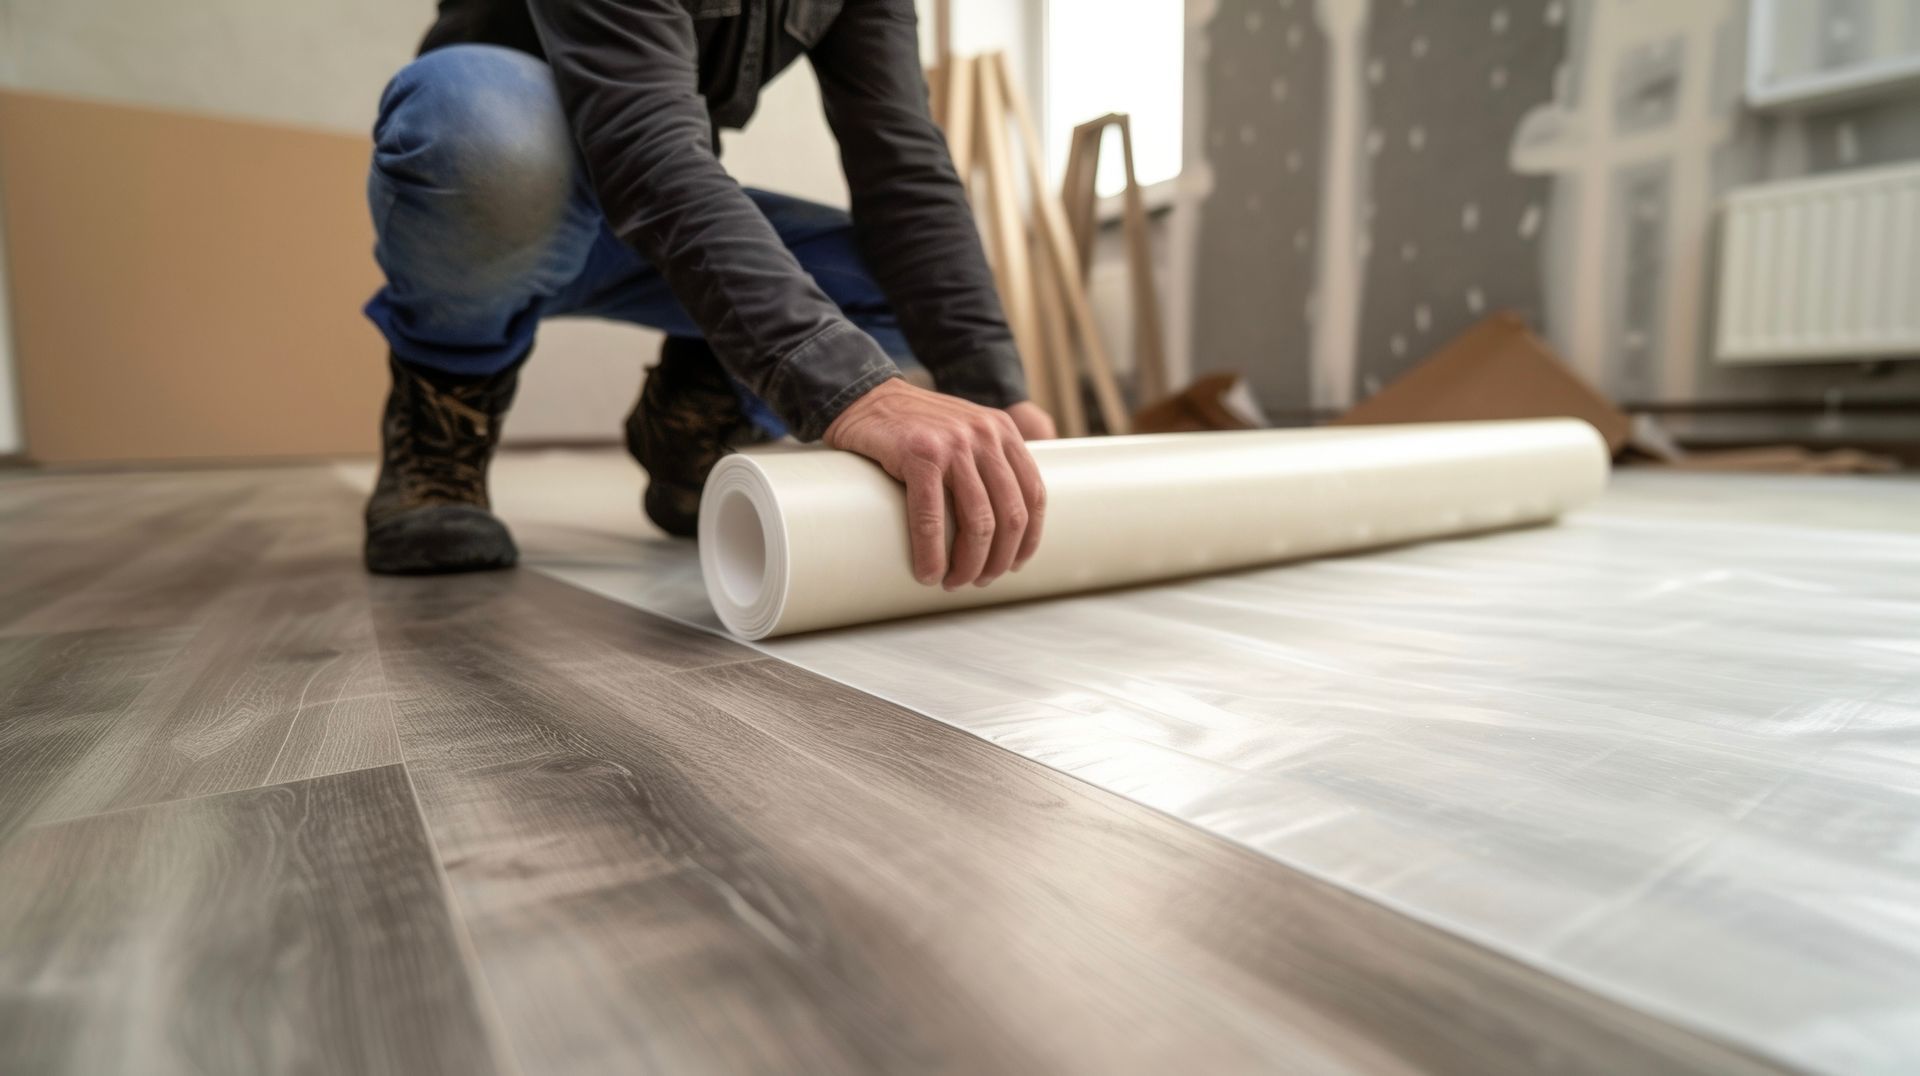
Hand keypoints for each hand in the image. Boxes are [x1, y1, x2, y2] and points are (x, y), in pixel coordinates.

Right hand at [824, 379, 1047, 588]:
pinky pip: (932, 517)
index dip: (1028, 538)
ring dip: (968, 564)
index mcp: (1002, 433)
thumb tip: (1003, 518)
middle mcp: (986, 436)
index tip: (1013, 564)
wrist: (866, 397)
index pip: (1033, 495)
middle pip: (1010, 515)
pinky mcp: (919, 455)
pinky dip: (931, 554)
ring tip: (952, 582)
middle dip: (998, 559)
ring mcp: (954, 444)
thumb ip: (986, 460)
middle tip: (979, 580)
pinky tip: (927, 573)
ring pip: (979, 522)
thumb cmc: (913, 426)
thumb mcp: (964, 430)